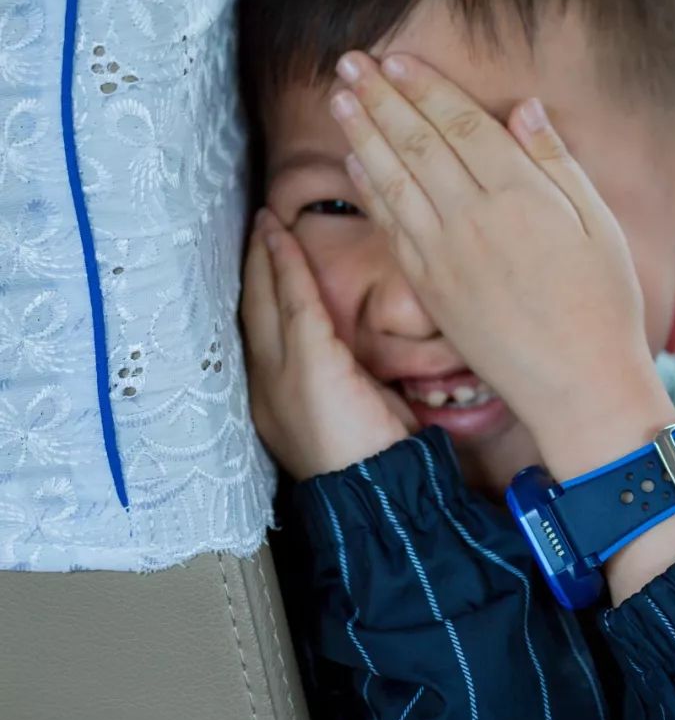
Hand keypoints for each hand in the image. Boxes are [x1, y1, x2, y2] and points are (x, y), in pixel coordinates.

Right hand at [241, 208, 414, 479]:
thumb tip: (349, 346)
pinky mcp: (308, 364)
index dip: (254, 294)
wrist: (380, 498)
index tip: (257, 259)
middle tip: (254, 226)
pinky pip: (294, 301)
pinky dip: (286, 263)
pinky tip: (280, 236)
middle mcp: (263, 389)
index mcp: (270, 403)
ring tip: (264, 222)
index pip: (256, 336)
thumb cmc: (375, 460)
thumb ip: (336, 375)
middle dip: (250, 266)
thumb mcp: (345, 412)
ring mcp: (279, 377)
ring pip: (264, 300)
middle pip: (249, 312)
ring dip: (264, 255)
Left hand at [330, 53, 674, 479]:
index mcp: (520, 194)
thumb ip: (556, 161)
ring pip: (393, 179)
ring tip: (340, 98)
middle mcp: (474, 219)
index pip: (461, 124)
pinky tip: (353, 162)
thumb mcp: (598, 221)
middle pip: (417, 142)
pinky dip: (369, 189)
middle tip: (350, 63)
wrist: (579, 385)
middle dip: (380, 98)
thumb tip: (523, 108)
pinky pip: (391, 227)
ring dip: (362, 134)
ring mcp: (445, 254)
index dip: (425, 87)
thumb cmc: (602, 301)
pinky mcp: (429, 288)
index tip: (396, 59)